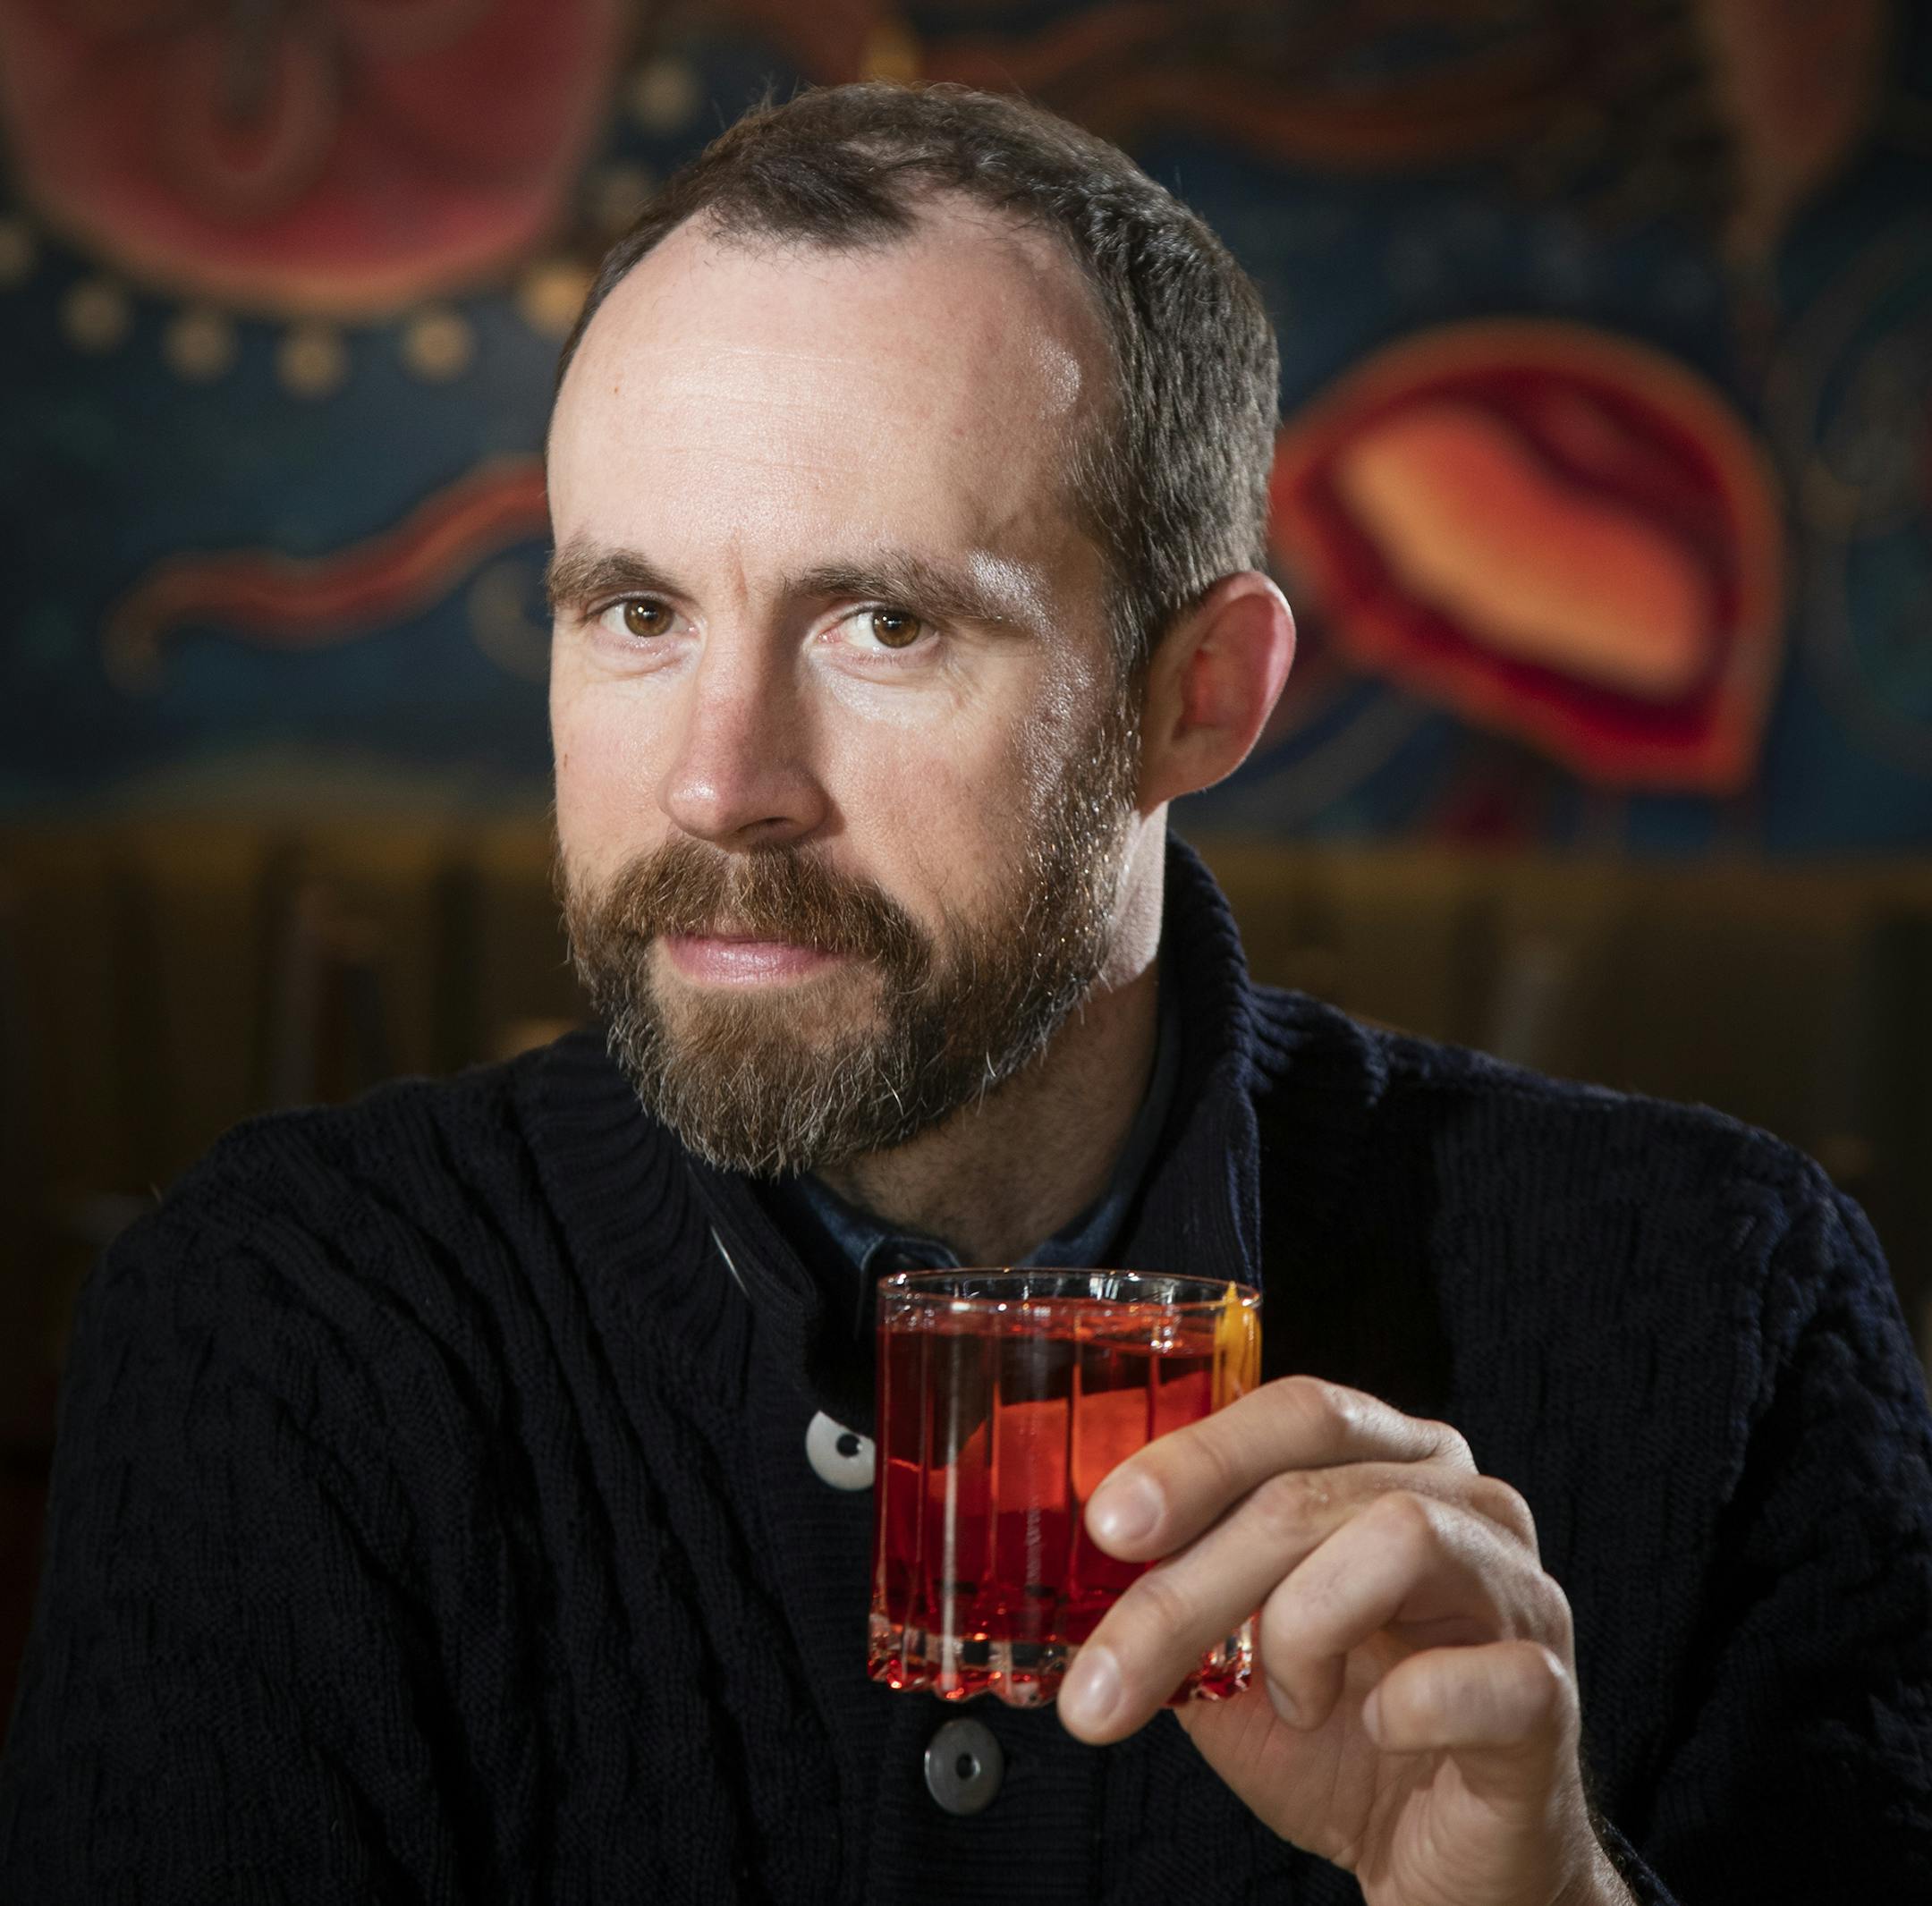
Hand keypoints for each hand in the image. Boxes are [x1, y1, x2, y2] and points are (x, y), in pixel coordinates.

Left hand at [1057, 1377, 1632, 1905]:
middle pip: (1312, 1489)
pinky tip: (1376, 1730)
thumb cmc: (1336, 1736)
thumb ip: (1179, 1586)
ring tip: (1288, 1700)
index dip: (1197, 1456)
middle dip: (1191, 1582)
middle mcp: (1466, 1503)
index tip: (1109, 1525)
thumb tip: (1076, 1559)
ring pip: (1400, 1537)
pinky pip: (1482, 1672)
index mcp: (1391, 1464)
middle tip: (1110, 1672)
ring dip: (1301, 1633)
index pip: (1297, 1412)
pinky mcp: (1547, 1693)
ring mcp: (1520, 1591)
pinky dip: (1404, 1706)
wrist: (1437, 1866)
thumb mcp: (1230, 1651)